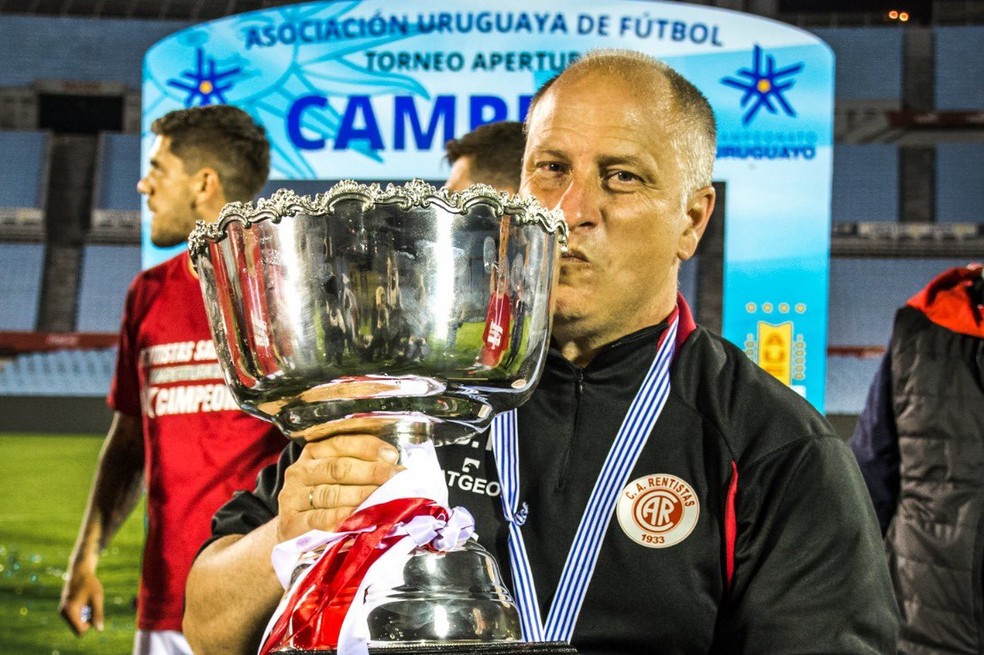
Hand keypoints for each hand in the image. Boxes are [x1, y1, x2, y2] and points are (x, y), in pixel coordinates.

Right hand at [59, 562, 103, 635]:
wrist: (80, 571)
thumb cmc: (90, 583)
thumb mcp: (97, 598)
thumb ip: (98, 614)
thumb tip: (100, 630)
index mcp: (69, 611)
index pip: (80, 631)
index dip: (90, 624)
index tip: (93, 611)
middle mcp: (63, 613)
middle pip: (78, 628)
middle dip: (87, 620)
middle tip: (90, 605)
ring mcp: (62, 611)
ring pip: (76, 623)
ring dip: (84, 616)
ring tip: (86, 602)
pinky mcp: (64, 609)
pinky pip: (75, 618)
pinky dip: (81, 612)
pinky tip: (83, 601)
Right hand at [276, 434, 401, 542]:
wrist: (292, 529)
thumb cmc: (325, 497)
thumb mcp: (336, 476)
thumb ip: (359, 465)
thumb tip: (392, 463)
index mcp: (313, 452)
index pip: (340, 443)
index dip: (368, 447)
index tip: (392, 455)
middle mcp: (300, 471)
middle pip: (338, 468)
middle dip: (371, 472)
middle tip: (395, 477)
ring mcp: (292, 497)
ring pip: (330, 494)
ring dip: (361, 496)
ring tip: (384, 499)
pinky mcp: (291, 523)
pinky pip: (320, 519)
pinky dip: (342, 519)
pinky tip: (360, 518)